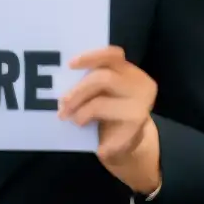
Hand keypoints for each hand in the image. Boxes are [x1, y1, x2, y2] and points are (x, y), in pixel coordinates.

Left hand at [62, 46, 160, 193]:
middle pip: (103, 78)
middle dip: (77, 91)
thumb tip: (63, 81)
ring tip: (76, 122)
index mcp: (130, 72)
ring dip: (81, 113)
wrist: (131, 143)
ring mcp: (141, 105)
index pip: (112, 55)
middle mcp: (141, 84)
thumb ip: (91, 82)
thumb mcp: (103, 92)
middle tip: (62, 105)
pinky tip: (100, 148)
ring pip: (100, 103)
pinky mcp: (136, 127)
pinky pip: (106, 129)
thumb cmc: (111, 112)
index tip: (70, 64)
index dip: (90, 57)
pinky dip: (100, 141)